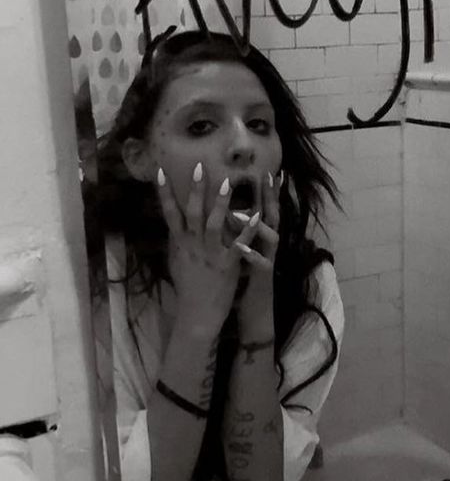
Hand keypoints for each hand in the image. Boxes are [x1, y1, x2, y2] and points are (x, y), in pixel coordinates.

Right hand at [157, 163, 239, 336]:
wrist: (197, 314)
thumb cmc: (188, 288)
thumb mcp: (177, 262)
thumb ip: (176, 242)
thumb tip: (172, 224)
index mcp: (181, 244)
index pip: (170, 213)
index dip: (164, 193)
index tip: (160, 171)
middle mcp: (193, 246)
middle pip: (193, 213)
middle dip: (196, 189)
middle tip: (200, 166)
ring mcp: (210, 255)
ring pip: (214, 224)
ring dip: (220, 203)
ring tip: (228, 182)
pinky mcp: (227, 265)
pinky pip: (239, 244)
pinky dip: (247, 230)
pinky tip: (258, 216)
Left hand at [234, 170, 281, 340]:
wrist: (256, 311)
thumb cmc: (247, 280)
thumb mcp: (243, 252)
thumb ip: (240, 233)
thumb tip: (229, 213)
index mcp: (262, 239)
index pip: (266, 209)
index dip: (268, 191)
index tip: (267, 170)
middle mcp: (269, 246)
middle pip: (273, 216)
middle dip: (271, 197)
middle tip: (269, 176)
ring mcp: (269, 260)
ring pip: (271, 237)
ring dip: (257, 224)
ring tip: (241, 212)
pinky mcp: (264, 276)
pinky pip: (260, 264)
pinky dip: (252, 255)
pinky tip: (241, 247)